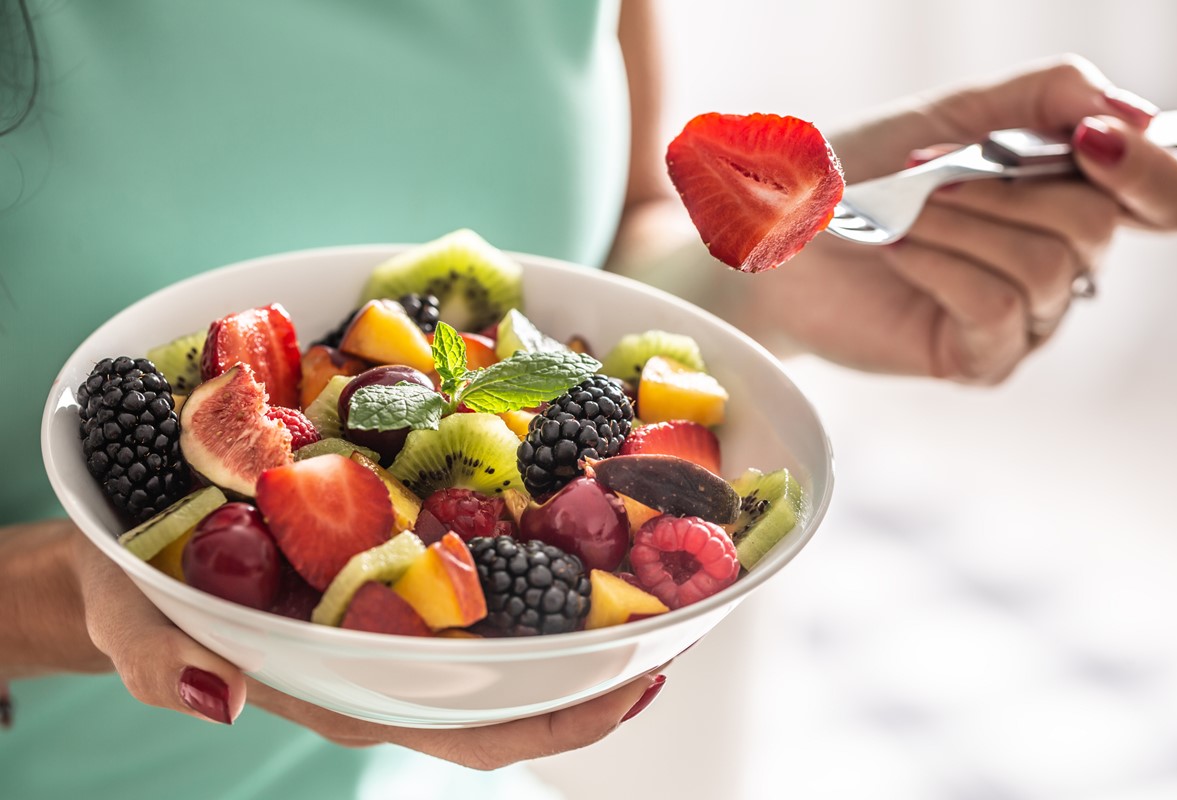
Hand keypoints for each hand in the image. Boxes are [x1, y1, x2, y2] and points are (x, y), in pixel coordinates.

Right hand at [72, 532, 662, 769]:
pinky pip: (474, 548)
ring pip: (508, 612)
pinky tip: (557, 478)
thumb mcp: (138, 624)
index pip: (479, 730)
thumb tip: (213, 694)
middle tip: (677, 612)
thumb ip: (164, 659)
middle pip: (520, 677)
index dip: (562, 721)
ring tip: (642, 542)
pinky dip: (524, 521)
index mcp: (357, 688)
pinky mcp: (393, 551)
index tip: (637, 689)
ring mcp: (402, 605)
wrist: (136, 550)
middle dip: (601, 654)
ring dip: (578, 585)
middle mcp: (398, 653)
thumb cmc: (142, 599)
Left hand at [739, 55, 1176, 382]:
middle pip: (1095, 223)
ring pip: (1045, 268)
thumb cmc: (859, 174)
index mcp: (1067, 194)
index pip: (1169, 198)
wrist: (780, 234)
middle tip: (925, 174)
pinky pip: (998, 309)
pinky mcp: (980, 358)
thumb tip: (1135, 115)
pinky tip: (897, 249)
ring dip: (959, 224)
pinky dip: (941, 266)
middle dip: (1000, 188)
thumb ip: (1049, 97)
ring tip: (899, 215)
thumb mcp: (955, 114)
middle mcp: (1061, 261)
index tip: (1095, 140)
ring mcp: (1025, 318)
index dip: (1156, 171)